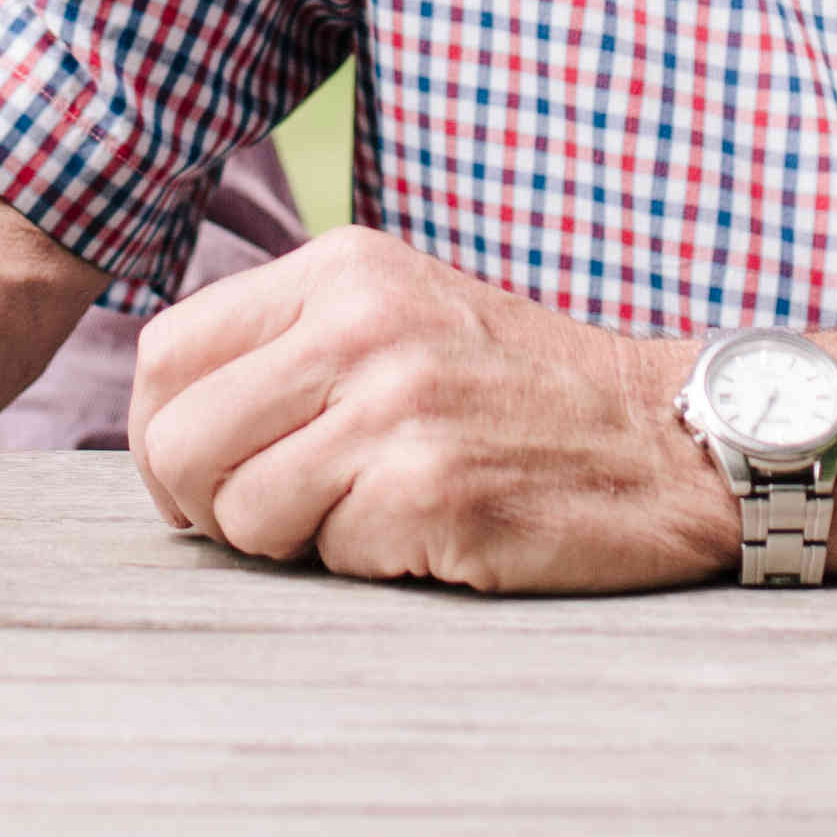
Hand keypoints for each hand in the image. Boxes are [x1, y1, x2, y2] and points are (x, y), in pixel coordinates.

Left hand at [127, 224, 733, 594]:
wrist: (674, 440)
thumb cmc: (525, 394)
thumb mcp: (404, 318)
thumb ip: (294, 346)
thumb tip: (167, 423)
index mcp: (343, 270)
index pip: (168, 353)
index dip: (161, 435)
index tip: (203, 479)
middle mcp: (359, 324)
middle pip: (180, 440)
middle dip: (205, 505)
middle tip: (274, 521)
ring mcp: (395, 407)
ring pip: (238, 513)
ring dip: (289, 543)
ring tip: (370, 519)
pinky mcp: (432, 491)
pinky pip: (325, 558)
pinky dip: (365, 566)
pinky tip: (431, 536)